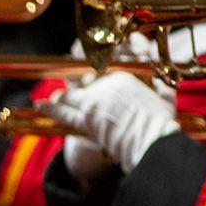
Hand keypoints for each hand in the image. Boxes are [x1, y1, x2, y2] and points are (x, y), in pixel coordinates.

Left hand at [37, 71, 178, 172]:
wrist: (150, 137)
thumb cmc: (161, 120)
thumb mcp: (166, 97)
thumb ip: (162, 87)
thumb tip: (164, 82)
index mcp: (125, 76)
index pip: (104, 69)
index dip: (95, 72)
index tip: (91, 74)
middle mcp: (107, 84)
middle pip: (83, 80)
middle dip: (75, 83)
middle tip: (67, 85)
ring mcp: (94, 100)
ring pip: (71, 95)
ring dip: (61, 97)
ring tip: (53, 97)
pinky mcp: (86, 118)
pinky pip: (63, 112)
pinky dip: (50, 108)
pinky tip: (40, 104)